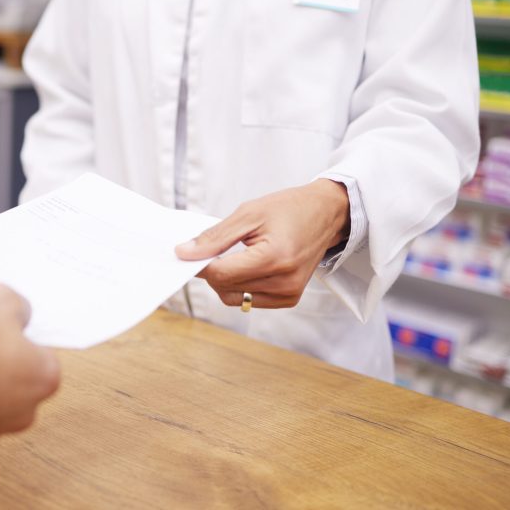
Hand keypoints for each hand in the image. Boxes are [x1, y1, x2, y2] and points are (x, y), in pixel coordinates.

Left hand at [175, 180, 349, 308]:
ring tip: (236, 256)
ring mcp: (289, 294)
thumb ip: (214, 237)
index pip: (221, 274)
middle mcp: (284, 281)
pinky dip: (240, 286)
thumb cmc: (288, 209)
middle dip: (212, 270)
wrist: (326, 214)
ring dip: (225, 280)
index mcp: (274, 258)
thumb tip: (183, 253)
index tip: (191, 252)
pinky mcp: (290, 299)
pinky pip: (249, 300)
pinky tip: (249, 266)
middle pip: (225, 288)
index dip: (200, 264)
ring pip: (234, 298)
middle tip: (215, 248)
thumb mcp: (248, 213)